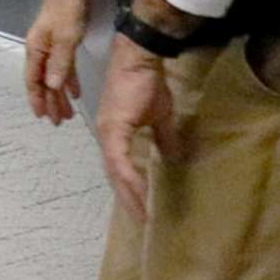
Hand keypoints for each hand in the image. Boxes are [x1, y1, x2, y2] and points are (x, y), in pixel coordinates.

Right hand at [23, 0, 88, 123]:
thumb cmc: (67, 11)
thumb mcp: (65, 38)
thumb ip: (59, 62)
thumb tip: (51, 86)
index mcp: (35, 50)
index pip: (33, 80)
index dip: (36, 99)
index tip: (42, 117)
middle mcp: (39, 50)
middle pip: (42, 81)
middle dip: (49, 102)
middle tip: (58, 122)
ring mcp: (50, 47)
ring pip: (52, 76)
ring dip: (58, 94)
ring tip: (67, 113)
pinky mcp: (62, 43)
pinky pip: (63, 68)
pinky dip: (67, 81)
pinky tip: (75, 92)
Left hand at [95, 36, 185, 222]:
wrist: (140, 61)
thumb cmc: (147, 84)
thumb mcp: (159, 116)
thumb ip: (163, 137)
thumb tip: (173, 157)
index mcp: (114, 133)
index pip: (118, 167)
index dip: (127, 188)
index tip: (140, 207)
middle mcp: (106, 135)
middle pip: (113, 174)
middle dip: (127, 197)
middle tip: (140, 219)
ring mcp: (108, 131)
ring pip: (115, 170)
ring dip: (129, 193)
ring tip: (141, 212)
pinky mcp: (114, 127)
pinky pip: (120, 159)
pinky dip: (129, 176)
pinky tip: (140, 192)